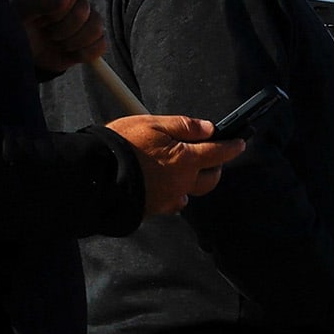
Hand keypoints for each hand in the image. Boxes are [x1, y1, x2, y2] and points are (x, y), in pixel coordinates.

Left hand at [19, 0, 105, 71]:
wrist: (26, 52)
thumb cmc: (20, 27)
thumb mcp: (20, 14)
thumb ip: (38, 2)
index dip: (57, 8)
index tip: (41, 16)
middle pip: (83, 10)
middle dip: (61, 28)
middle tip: (45, 30)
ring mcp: (89, 16)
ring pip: (95, 28)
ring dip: (70, 42)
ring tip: (55, 41)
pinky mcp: (96, 36)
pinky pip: (100, 45)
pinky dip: (82, 53)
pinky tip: (68, 51)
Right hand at [108, 115, 242, 216]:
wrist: (94, 176)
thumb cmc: (122, 146)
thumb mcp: (153, 124)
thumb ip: (184, 126)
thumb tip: (208, 128)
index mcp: (186, 160)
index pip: (218, 153)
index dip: (232, 146)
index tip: (239, 143)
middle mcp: (181, 183)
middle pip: (210, 179)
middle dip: (215, 168)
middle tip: (212, 157)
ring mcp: (167, 199)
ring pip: (191, 193)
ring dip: (194, 182)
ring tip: (185, 170)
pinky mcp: (153, 209)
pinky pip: (172, 203)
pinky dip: (175, 194)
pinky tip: (167, 186)